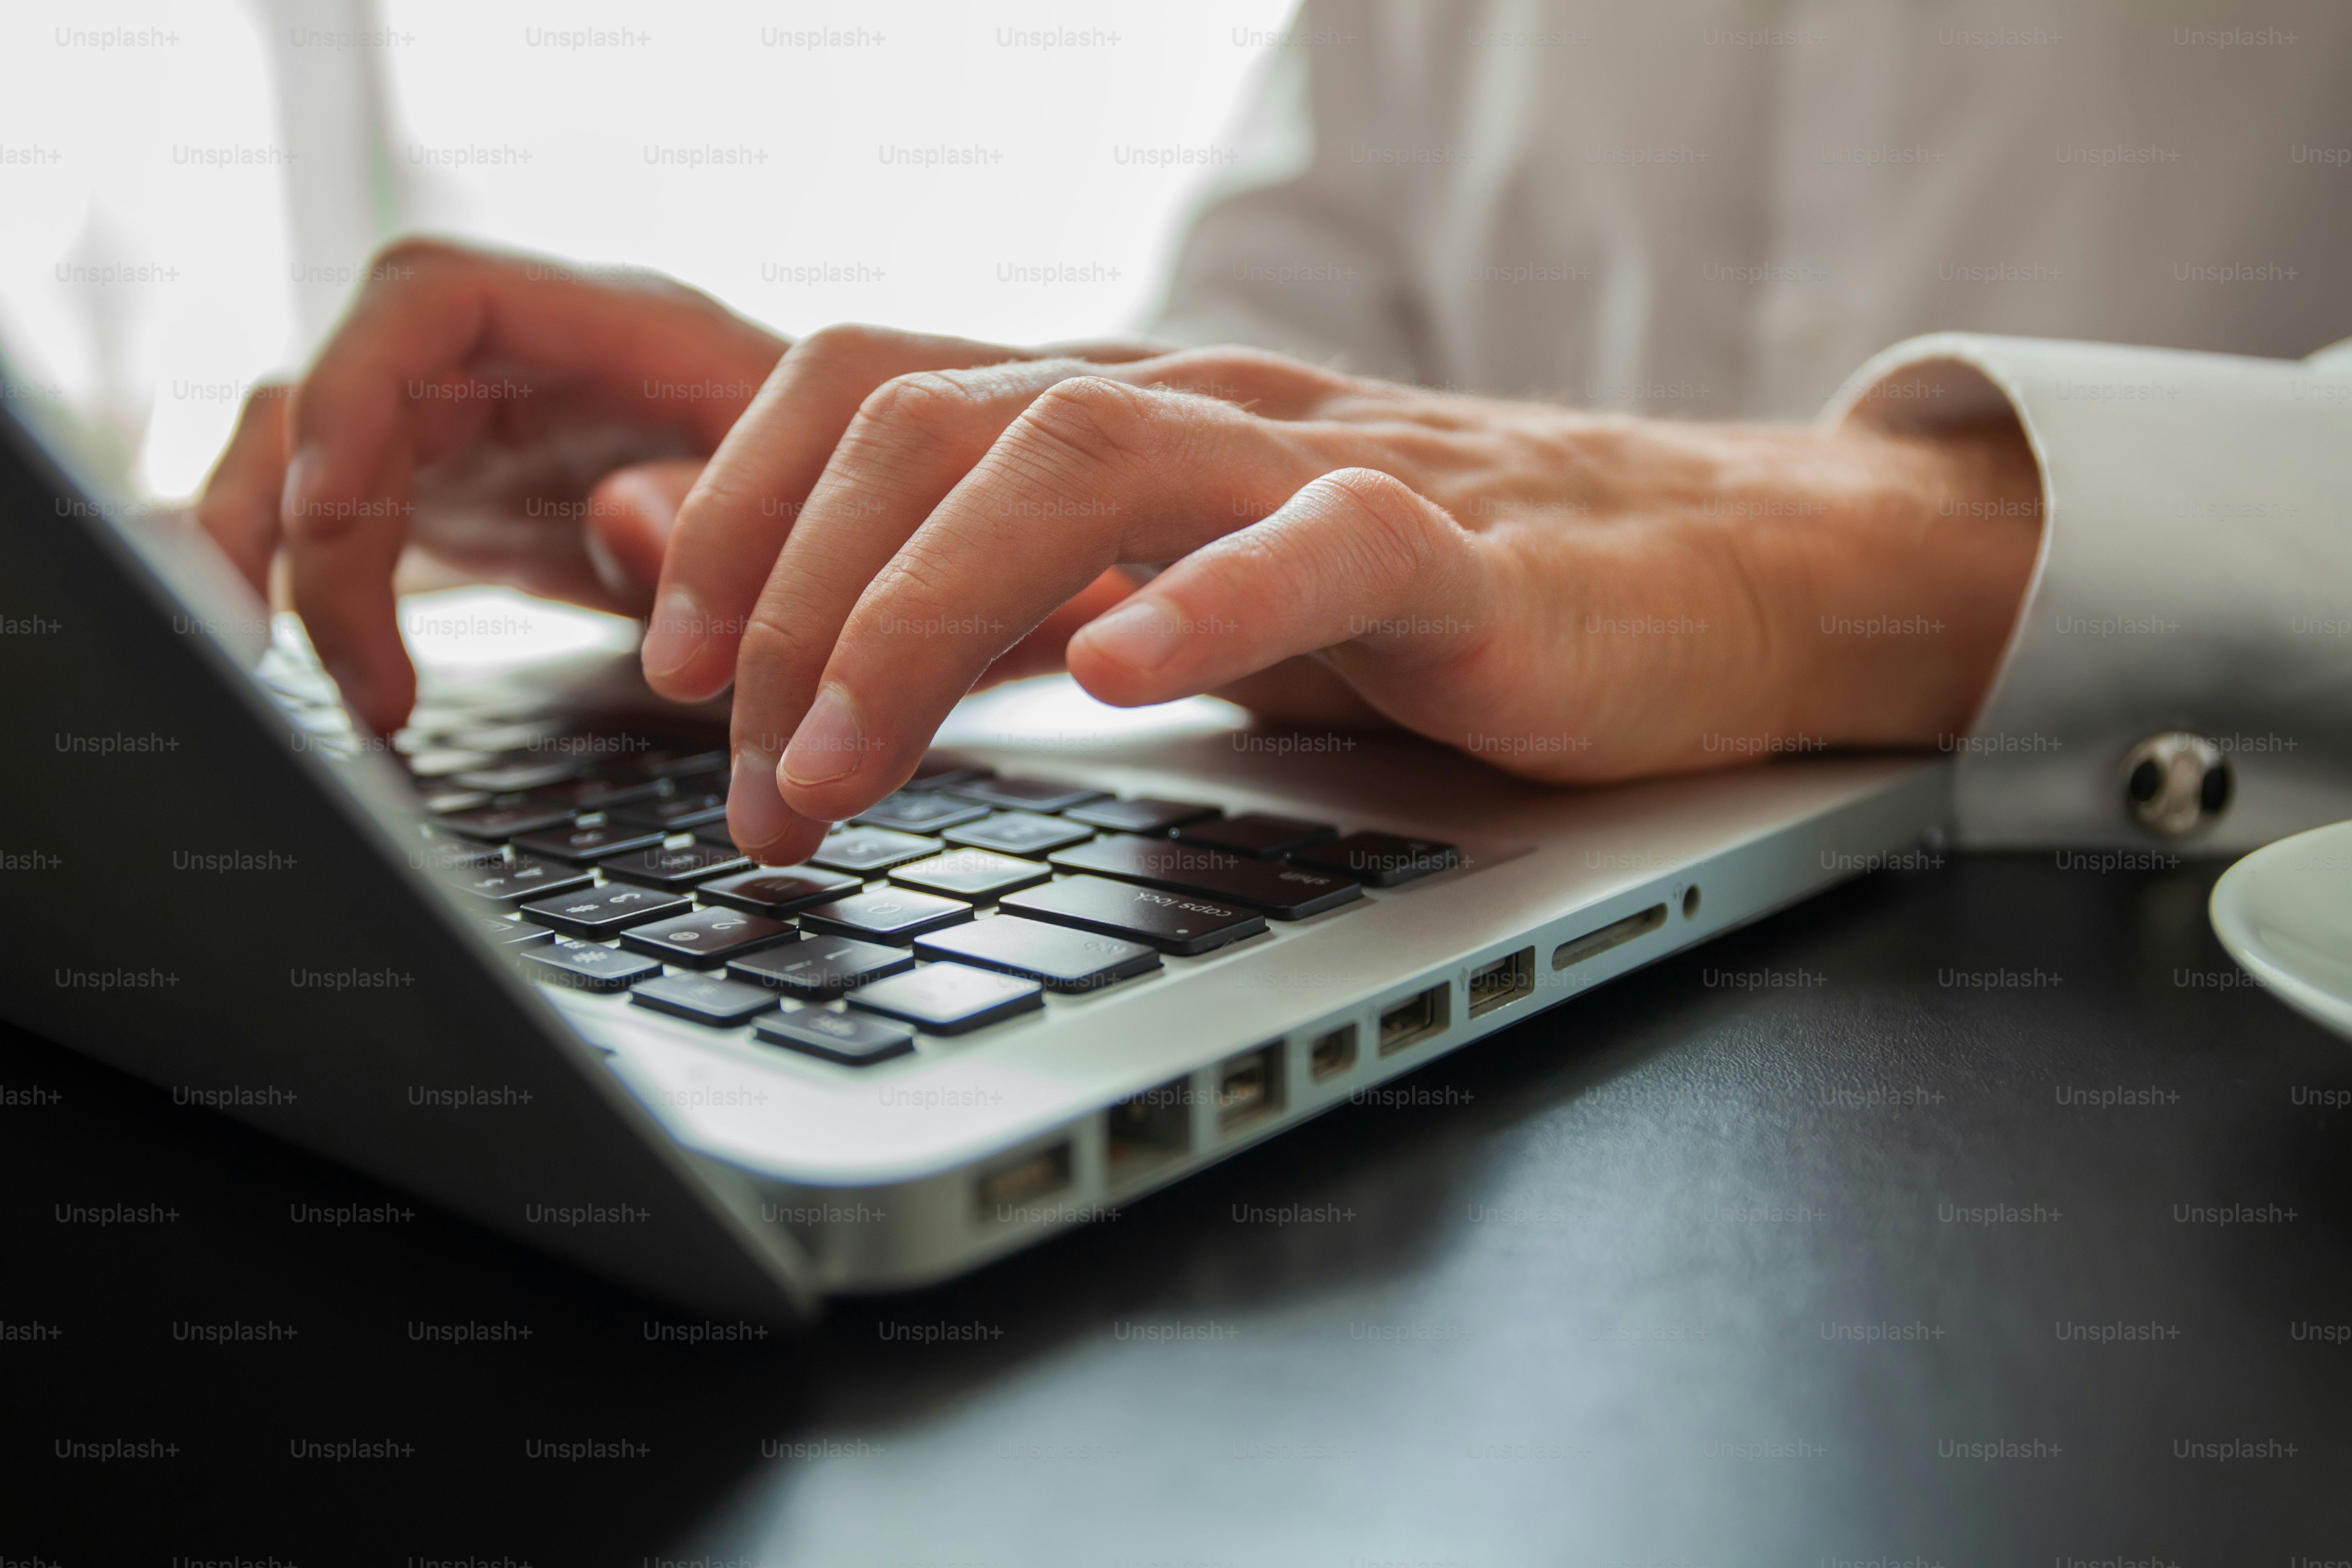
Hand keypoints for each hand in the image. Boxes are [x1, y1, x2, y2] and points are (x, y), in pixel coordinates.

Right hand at [193, 239, 788, 732]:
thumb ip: (724, 505)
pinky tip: (315, 674)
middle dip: (274, 501)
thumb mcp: (812, 494)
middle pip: (334, 386)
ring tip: (260, 662)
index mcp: (605, 327)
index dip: (354, 390)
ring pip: (312, 458)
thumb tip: (619, 516)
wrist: (858, 527)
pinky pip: (347, 534)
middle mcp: (518, 367)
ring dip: (266, 555)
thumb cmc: (843, 488)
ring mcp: (477, 436)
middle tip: (258, 633)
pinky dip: (316, 599)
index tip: (326, 513)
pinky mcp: (459, 509)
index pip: (430, 298)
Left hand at [648, 328, 2041, 866]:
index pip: (862, 392)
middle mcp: (1192, 408)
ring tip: (849, 766)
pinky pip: (1321, 549)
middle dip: (793, 608)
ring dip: (927, 618)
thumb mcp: (1148, 577)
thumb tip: (700, 547)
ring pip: (1083, 459)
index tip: (670, 672)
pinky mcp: (1459, 549)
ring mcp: (1321, 466)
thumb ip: (949, 565)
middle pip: (930, 427)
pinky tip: (1120, 677)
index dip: (734, 512)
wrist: (1686, 576)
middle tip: (752, 786)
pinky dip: (1204, 608)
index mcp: (1110, 412)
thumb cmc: (1403, 595)